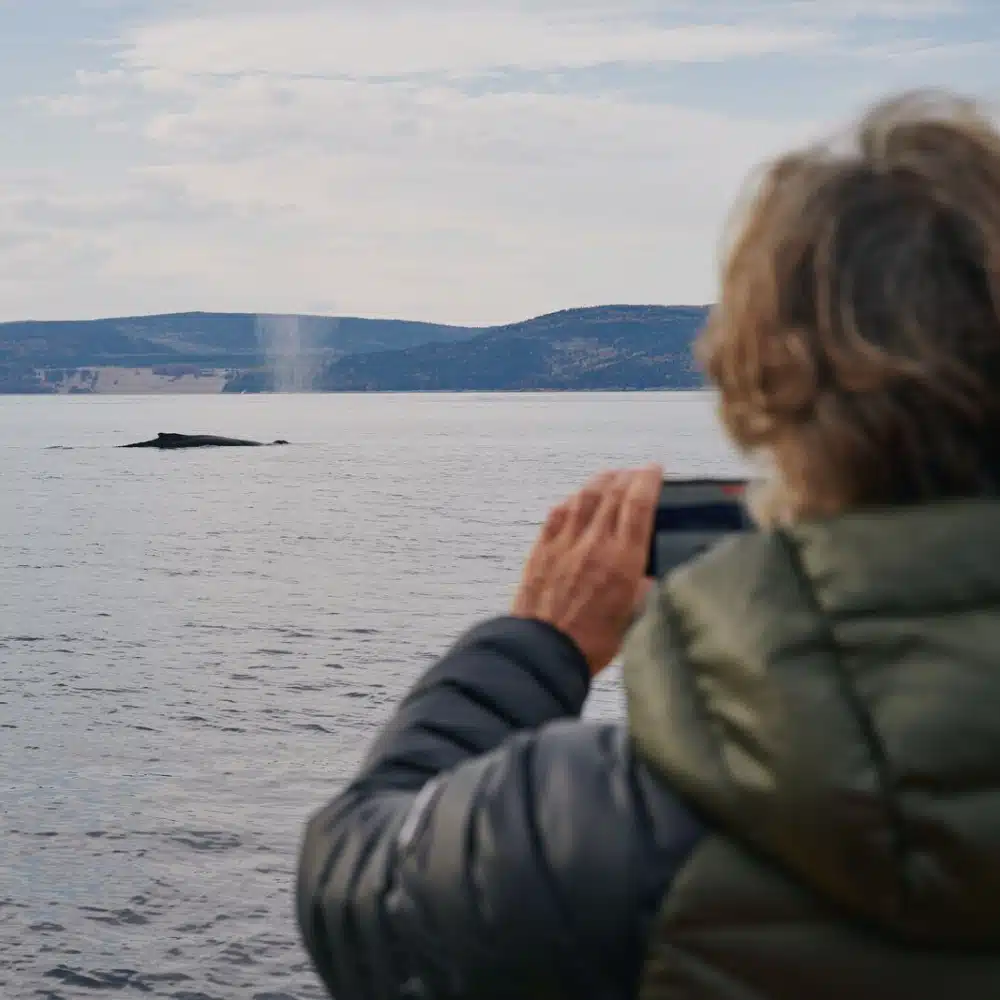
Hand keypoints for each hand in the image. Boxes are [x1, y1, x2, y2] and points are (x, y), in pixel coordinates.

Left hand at [512, 464, 661, 675]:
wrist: (543, 652)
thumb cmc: (592, 643)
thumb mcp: (633, 618)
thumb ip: (642, 589)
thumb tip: (646, 576)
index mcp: (623, 560)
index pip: (638, 505)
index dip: (648, 481)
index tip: (655, 469)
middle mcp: (594, 544)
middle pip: (612, 493)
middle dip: (627, 477)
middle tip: (636, 473)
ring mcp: (564, 543)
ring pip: (583, 497)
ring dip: (599, 482)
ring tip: (610, 478)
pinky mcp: (541, 550)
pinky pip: (557, 514)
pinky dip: (571, 501)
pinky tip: (576, 501)